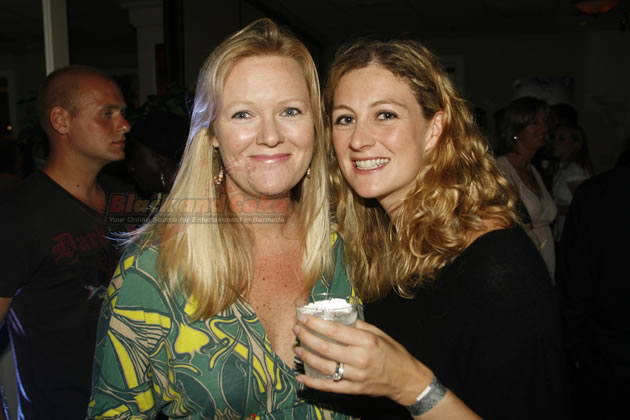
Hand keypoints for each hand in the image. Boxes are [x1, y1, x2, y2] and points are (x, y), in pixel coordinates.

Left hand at [293, 315, 432, 406]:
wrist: (407, 380)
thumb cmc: (394, 354)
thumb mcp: (379, 334)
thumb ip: (358, 326)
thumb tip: (338, 317)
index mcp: (366, 341)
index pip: (335, 330)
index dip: (316, 323)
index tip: (303, 317)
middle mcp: (360, 358)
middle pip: (326, 347)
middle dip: (306, 337)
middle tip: (296, 330)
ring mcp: (356, 376)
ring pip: (324, 367)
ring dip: (307, 357)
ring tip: (297, 349)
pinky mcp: (354, 389)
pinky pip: (330, 386)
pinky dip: (313, 382)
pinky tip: (301, 376)